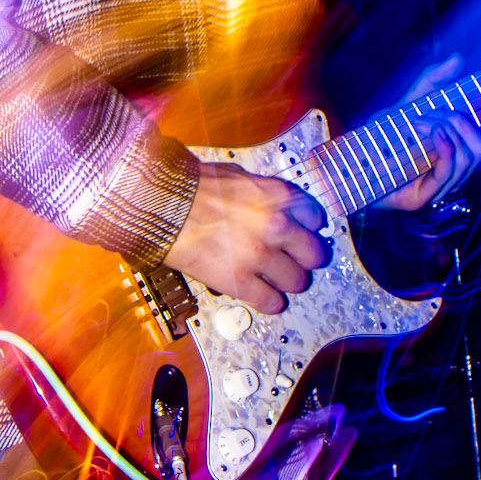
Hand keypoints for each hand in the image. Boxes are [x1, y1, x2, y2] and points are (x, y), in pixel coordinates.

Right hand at [164, 160, 329, 312]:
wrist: (165, 204)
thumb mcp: (239, 177)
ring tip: (278, 280)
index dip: (309, 228)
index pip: (315, 218)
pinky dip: (271, 302)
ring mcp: (260, 256)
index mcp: (277, 196)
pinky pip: (271, 302)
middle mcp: (276, 226)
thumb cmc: (194, 187)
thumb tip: (271, 206)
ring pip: (297, 282)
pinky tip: (265, 297)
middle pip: (314, 254)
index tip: (304, 234)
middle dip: (306, 259)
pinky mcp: (240, 281)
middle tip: (298, 261)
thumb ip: (263, 194)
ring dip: (288, 282)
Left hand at [375, 55, 480, 213]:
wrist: (349, 159)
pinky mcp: (425, 196)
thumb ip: (432, 81)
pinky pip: (450, 170)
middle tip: (433, 113)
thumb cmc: (379, 134)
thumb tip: (458, 58)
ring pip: (469, 157)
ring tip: (421, 121)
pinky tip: (432, 131)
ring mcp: (440, 187)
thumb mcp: (407, 102)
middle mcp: (450, 172)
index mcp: (452, 154)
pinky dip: (446, 146)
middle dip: (464, 121)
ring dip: (449, 128)